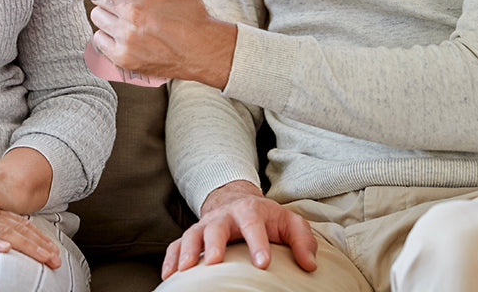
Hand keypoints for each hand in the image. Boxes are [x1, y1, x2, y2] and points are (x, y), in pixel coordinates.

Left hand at [89, 0, 236, 86]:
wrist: (202, 50)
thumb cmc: (193, 15)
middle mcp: (133, 13)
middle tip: (116, 0)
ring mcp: (126, 36)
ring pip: (97, 17)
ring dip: (106, 15)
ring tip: (119, 18)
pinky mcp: (123, 56)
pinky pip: (98, 39)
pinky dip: (106, 36)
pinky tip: (118, 34)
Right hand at [161, 180, 317, 279]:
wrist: (236, 200)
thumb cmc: (266, 217)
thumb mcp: (288, 222)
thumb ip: (302, 240)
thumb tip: (309, 265)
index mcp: (250, 211)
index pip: (253, 224)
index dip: (258, 243)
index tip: (263, 263)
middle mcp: (224, 216)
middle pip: (216, 226)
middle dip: (215, 243)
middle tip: (215, 262)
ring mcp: (206, 224)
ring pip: (193, 234)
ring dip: (188, 251)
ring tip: (186, 271)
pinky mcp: (193, 234)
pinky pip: (177, 244)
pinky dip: (171, 258)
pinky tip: (168, 276)